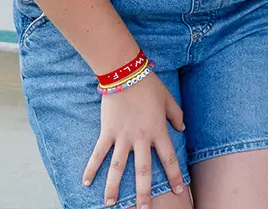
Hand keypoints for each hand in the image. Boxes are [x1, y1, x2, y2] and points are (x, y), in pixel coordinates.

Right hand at [84, 69, 186, 206]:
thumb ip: (176, 115)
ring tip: (111, 204)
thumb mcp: (169, 99)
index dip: (174, 176)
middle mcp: (141, 138)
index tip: (179, 191)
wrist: (125, 73)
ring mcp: (122, 137)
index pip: (169, 158)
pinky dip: (91, 168)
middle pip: (143, 171)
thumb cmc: (149, 85)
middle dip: (144, 192)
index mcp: (158, 131)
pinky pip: (98, 153)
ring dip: (114, 187)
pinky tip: (85, 183)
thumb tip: (182, 129)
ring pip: (118, 168)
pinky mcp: (107, 132)